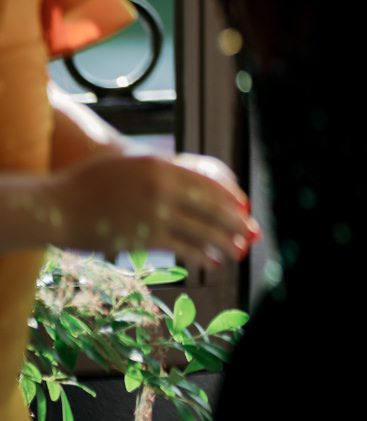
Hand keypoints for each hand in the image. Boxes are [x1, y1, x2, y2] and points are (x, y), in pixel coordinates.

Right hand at [44, 151, 256, 263]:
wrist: (56, 204)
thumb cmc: (91, 181)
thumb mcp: (131, 164)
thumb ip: (162, 169)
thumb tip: (190, 176)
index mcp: (162, 166)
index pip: (209, 182)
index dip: (230, 197)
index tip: (244, 206)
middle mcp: (163, 188)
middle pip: (211, 207)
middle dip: (236, 221)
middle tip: (253, 231)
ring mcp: (154, 214)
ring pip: (201, 229)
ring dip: (224, 241)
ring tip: (239, 249)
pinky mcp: (144, 238)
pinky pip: (182, 248)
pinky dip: (201, 255)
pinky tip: (212, 261)